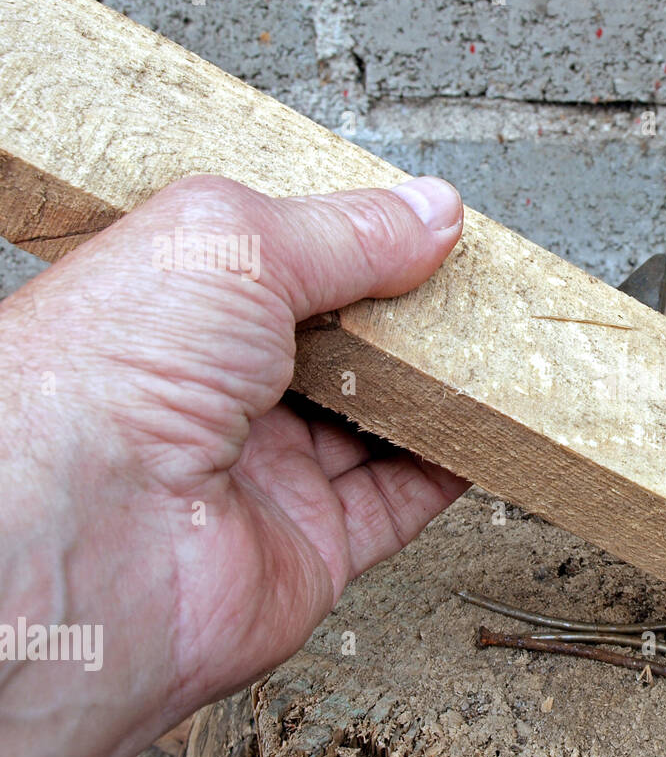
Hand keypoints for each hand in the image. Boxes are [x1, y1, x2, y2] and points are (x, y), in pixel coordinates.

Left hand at [0, 175, 467, 756]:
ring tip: (489, 350)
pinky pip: (398, 502)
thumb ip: (343, 230)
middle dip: (405, 319)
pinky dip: (447, 469)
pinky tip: (482, 430)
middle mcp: (218, 393)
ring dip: (434, 392)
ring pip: (376, 423)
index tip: (424, 228)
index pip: (284, 266)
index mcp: (179, 309)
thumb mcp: (235, 243)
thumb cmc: (105, 377)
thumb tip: (428, 212)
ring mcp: (264, 473)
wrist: (86, 536)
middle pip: (340, 347)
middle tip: (465, 290)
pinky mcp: (310, 545)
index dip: (354, 244)